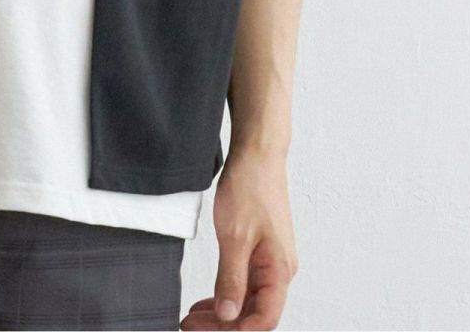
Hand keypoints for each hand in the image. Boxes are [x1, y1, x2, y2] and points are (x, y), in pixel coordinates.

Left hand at [179, 144, 297, 330]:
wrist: (257, 154)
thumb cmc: (251, 187)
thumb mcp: (235, 236)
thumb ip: (231, 279)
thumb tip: (229, 316)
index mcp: (279, 270)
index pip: (264, 319)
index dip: (237, 330)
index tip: (206, 330)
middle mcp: (279, 270)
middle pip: (253, 312)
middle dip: (222, 324)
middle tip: (190, 325)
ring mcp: (270, 261)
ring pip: (247, 299)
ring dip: (222, 311)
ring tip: (193, 317)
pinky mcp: (260, 251)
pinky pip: (245, 282)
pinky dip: (226, 293)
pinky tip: (208, 300)